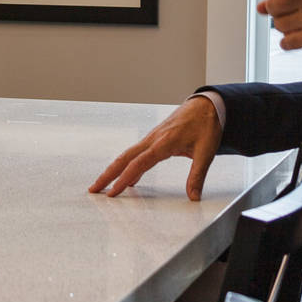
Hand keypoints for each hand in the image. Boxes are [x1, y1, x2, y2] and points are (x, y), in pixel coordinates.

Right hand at [89, 97, 223, 200]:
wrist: (206, 105)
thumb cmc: (206, 124)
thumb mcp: (206, 152)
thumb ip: (197, 175)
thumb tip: (193, 197)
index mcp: (164, 143)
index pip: (138, 164)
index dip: (124, 179)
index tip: (113, 193)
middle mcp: (153, 139)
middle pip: (124, 158)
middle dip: (108, 174)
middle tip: (94, 189)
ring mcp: (152, 137)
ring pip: (127, 154)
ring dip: (114, 169)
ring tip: (104, 184)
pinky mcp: (155, 138)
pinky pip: (136, 152)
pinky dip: (127, 164)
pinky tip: (130, 177)